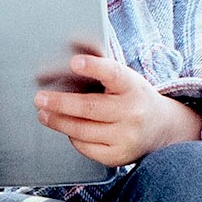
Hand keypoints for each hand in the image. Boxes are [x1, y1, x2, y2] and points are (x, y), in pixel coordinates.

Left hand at [34, 52, 201, 166]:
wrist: (162, 129)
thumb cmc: (134, 96)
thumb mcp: (126, 78)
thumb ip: (102, 67)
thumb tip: (71, 44)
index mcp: (133, 86)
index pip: (113, 74)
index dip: (94, 67)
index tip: (74, 62)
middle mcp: (132, 112)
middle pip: (90, 107)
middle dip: (60, 102)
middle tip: (39, 98)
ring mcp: (126, 137)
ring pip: (83, 130)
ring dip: (58, 121)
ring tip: (43, 113)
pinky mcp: (117, 157)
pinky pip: (86, 147)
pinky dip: (72, 136)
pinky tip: (66, 127)